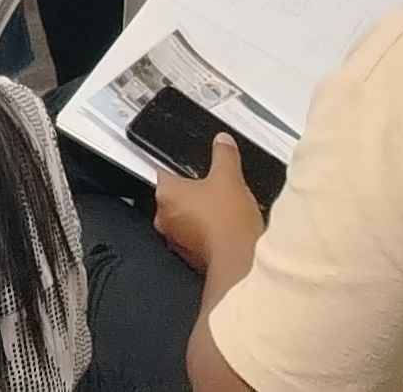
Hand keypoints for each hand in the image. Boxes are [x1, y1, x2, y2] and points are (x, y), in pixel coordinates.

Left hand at [153, 136, 265, 276]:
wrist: (239, 261)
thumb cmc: (228, 222)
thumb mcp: (230, 177)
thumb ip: (224, 154)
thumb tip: (222, 142)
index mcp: (167, 193)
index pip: (163, 170)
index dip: (178, 165)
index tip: (188, 165)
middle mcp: (164, 218)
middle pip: (174, 196)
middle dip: (192, 191)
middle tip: (213, 187)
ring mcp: (175, 239)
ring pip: (183, 218)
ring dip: (199, 214)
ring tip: (222, 209)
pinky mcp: (190, 257)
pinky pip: (194, 238)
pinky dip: (206, 233)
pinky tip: (224, 229)